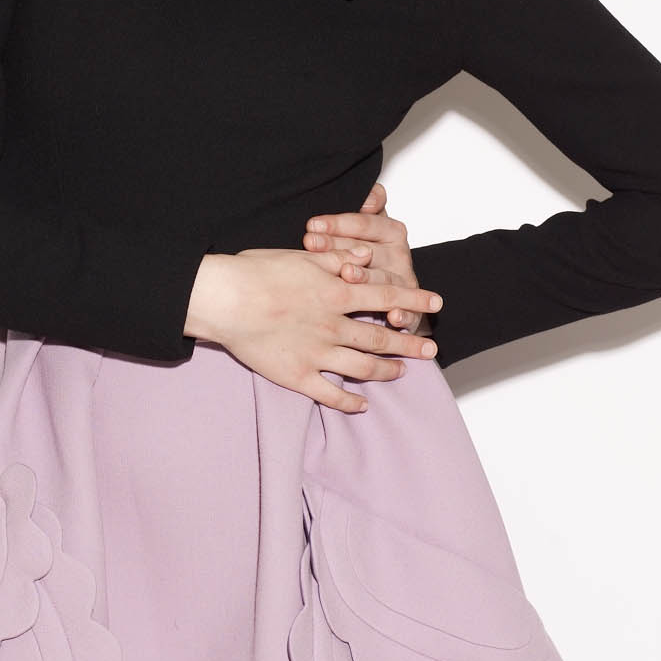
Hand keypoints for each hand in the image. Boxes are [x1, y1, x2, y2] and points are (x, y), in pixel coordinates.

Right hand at [184, 248, 440, 414]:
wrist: (225, 300)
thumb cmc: (257, 272)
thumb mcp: (301, 255)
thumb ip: (337, 258)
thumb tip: (367, 256)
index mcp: (336, 293)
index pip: (386, 298)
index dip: (414, 301)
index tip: (436, 304)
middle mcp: (333, 326)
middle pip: (381, 337)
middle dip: (410, 343)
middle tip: (431, 348)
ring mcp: (317, 354)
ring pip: (362, 367)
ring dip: (386, 371)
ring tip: (401, 373)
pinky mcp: (297, 376)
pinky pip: (330, 394)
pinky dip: (350, 402)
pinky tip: (362, 405)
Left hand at [301, 181, 429, 333]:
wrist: (387, 292)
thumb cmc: (367, 256)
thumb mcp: (365, 228)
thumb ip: (368, 207)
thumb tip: (371, 194)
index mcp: (391, 233)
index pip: (365, 224)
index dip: (339, 223)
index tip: (312, 224)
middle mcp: (400, 257)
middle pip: (370, 250)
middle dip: (339, 248)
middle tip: (312, 243)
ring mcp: (405, 284)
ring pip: (384, 280)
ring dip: (366, 277)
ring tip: (346, 274)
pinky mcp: (411, 312)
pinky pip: (410, 314)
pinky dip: (404, 316)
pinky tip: (391, 316)